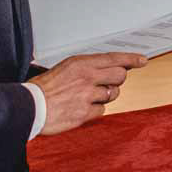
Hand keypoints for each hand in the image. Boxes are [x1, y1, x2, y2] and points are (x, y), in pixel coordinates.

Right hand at [31, 51, 147, 135]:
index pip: (114, 58)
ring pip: (112, 94)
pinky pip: (101, 111)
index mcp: (81, 64)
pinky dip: (94, 110)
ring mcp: (87, 96)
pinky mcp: (84, 113)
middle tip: (107, 83)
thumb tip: (106, 68)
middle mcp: (87, 78)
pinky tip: (81, 108)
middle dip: (117, 79)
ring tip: (87, 97)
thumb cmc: (43, 88)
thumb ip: (86, 68)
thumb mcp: (65, 68)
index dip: (132, 59)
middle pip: (120, 76)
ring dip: (105, 96)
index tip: (142, 60)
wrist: (29, 106)